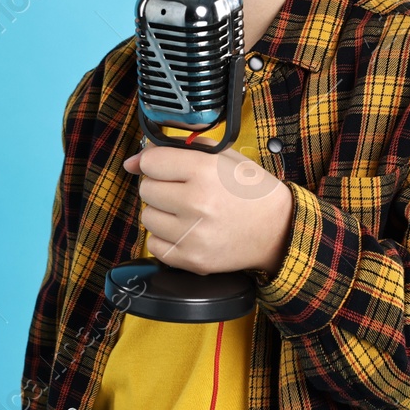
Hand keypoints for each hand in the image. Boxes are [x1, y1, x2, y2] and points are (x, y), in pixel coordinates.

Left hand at [122, 142, 293, 276]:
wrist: (278, 230)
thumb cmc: (249, 190)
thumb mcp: (221, 156)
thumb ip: (175, 149)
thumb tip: (131, 162)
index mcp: (205, 170)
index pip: (150, 162)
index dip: (156, 163)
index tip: (167, 168)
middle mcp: (197, 202)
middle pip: (145, 190)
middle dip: (160, 187)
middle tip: (183, 191)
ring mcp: (193, 235)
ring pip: (146, 218)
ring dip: (161, 213)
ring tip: (186, 212)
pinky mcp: (192, 260)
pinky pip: (154, 245)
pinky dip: (165, 238)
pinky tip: (186, 231)